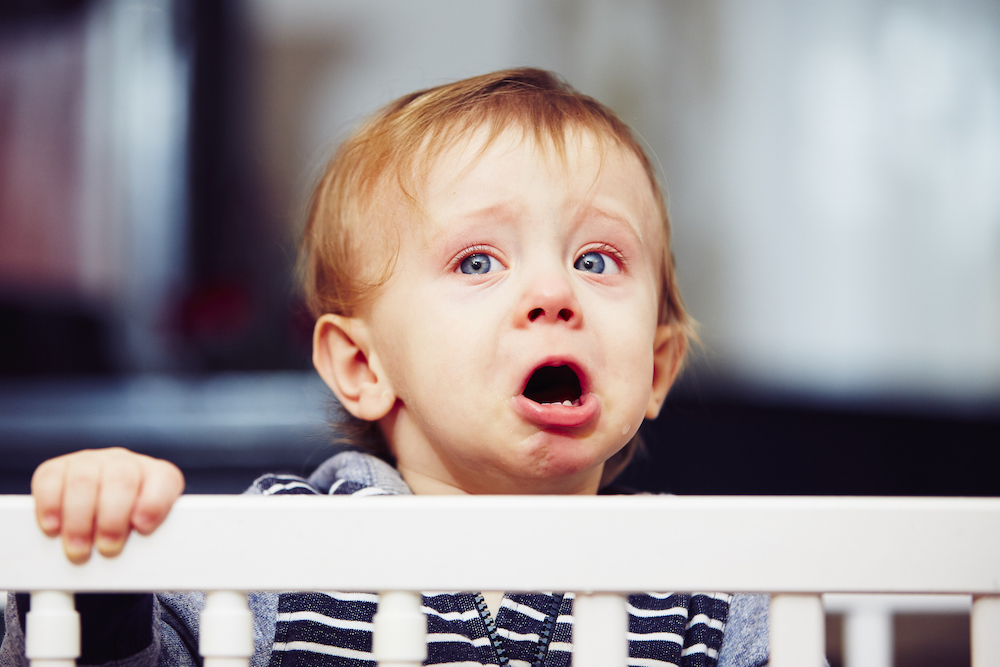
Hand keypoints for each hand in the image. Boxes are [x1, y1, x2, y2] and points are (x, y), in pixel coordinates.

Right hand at [31, 447, 184, 563]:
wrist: (101, 512)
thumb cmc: (127, 527)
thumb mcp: (146, 533)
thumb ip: (150, 541)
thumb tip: (142, 560)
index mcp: (157, 475)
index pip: (164, 480)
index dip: (154, 503)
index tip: (142, 528)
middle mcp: (124, 462)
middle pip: (121, 479)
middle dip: (112, 519)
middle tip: (107, 548)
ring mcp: (90, 461)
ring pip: (84, 480)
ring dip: (80, 520)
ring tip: (79, 548)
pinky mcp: (57, 468)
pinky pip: (50, 478)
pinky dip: (50, 506)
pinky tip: (54, 527)